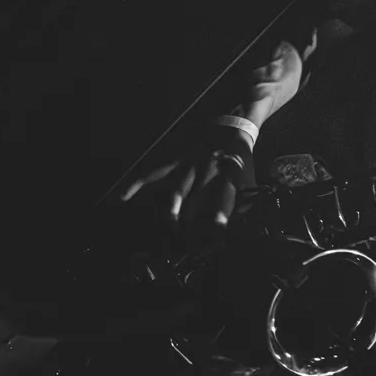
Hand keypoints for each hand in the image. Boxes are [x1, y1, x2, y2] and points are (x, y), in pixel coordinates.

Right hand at [120, 137, 249, 229]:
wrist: (230, 129)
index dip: (218, 222)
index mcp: (229, 179)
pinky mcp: (176, 161)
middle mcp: (208, 173)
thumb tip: (241, 230)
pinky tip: (124, 196)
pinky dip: (138, 183)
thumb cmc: (240, 162)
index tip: (214, 238)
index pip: (224, 205)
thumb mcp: (250, 182)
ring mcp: (190, 166)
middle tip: (185, 246)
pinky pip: (156, 173)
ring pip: (177, 191)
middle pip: (198, 203)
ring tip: (167, 230)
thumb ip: (245, 205)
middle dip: (192, 226)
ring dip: (172, 212)